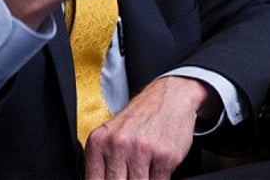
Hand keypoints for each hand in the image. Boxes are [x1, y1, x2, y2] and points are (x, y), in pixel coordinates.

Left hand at [84, 76, 211, 179]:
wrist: (170, 97)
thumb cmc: (140, 117)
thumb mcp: (112, 134)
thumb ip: (103, 161)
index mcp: (99, 141)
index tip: (112, 179)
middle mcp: (118, 144)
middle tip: (129, 176)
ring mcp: (141, 151)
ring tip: (143, 173)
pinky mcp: (164, 157)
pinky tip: (156, 170)